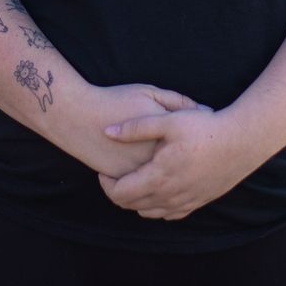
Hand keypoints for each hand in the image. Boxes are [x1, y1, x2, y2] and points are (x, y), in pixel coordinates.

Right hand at [56, 83, 206, 178]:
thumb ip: (178, 102)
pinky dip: (157, 188)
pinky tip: (163, 174)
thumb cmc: (115, 100)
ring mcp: (137, 174)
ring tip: (184, 166)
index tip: (207, 135)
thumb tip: (204, 110)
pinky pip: (146, 191)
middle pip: (187, 168)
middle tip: (200, 154)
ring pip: (167, 185)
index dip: (205, 139)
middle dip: (196, 162)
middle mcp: (153, 161)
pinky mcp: (123, 181)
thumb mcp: (151, 93)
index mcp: (165, 138)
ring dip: (179, 180)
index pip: (197, 145)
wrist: (77, 116)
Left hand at [97, 108, 265, 220]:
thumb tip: (107, 132)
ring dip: (136, 201)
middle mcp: (170, 195)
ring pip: (149, 213)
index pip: (120, 194)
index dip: (105, 184)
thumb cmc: (205, 128)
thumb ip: (136, 127)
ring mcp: (185, 202)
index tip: (103, 169)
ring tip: (134, 180)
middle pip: (131, 206)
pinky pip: (169, 215)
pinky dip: (156, 206)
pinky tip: (157, 189)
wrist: (242, 141)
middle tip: (114, 174)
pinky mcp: (197, 203)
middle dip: (117, 192)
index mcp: (159, 176)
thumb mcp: (169, 120)